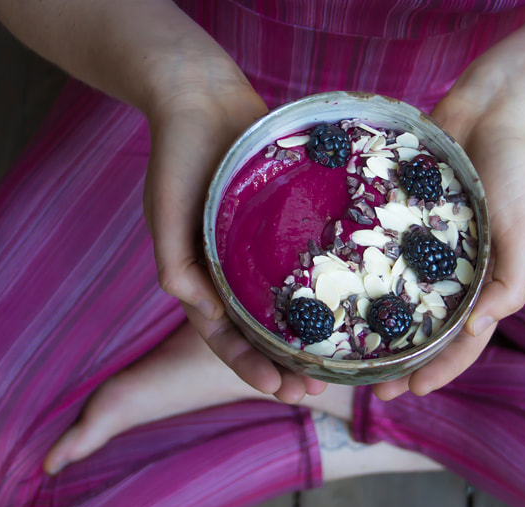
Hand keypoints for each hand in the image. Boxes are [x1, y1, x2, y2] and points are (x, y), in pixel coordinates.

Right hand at [142, 61, 327, 402]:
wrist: (201, 95)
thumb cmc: (177, 153)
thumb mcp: (166, 207)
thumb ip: (174, 260)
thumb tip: (202, 311)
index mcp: (202, 277)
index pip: (225, 338)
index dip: (250, 368)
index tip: (281, 391)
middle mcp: (233, 271)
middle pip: (261, 333)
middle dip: (284, 367)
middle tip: (317, 392)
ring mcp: (262, 250)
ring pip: (289, 307)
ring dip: (309, 339)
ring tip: (340, 365)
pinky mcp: (289, 224)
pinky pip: (309, 264)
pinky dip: (326, 288)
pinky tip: (358, 304)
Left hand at [372, 87, 524, 399]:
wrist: (493, 107)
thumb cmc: (516, 171)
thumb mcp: (522, 229)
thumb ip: (509, 281)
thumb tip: (476, 329)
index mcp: (482, 280)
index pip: (462, 341)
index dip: (438, 370)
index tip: (408, 392)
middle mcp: (448, 270)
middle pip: (422, 327)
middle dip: (399, 360)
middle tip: (365, 386)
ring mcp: (420, 245)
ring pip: (393, 294)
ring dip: (373, 324)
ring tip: (342, 349)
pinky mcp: (398, 216)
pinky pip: (375, 249)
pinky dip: (357, 270)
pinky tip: (328, 287)